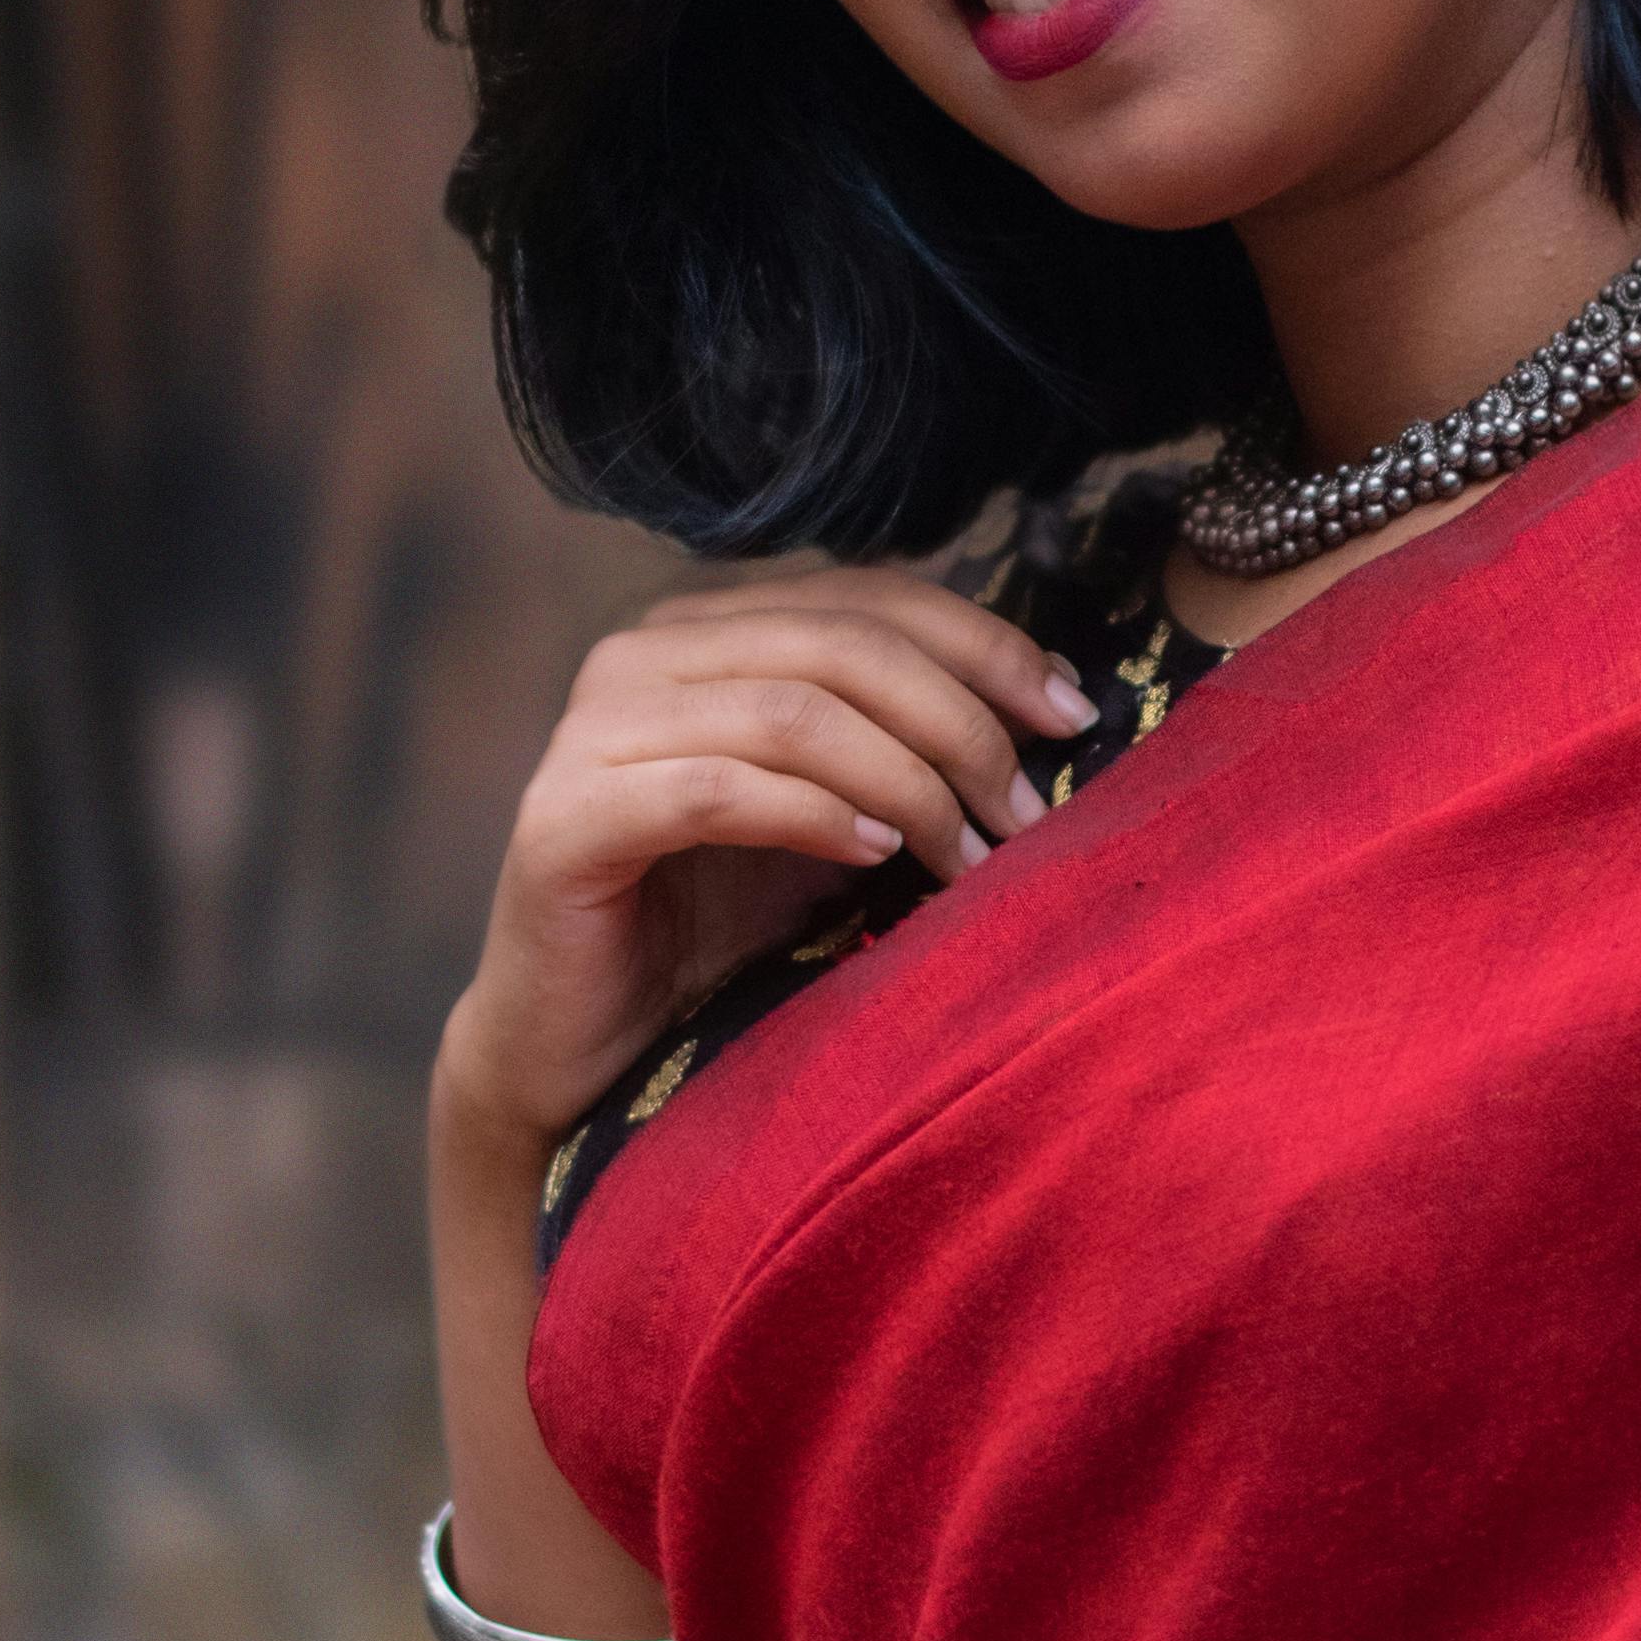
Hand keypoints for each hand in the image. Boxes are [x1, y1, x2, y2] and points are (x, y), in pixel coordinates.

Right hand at [435, 570, 1099, 1158]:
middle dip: (959, 723)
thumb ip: (908, 745)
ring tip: (968, 855)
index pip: (868, 596)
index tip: (1076, 713)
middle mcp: (643, 652)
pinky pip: (715, 790)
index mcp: (712, 627)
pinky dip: (814, 816)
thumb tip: (1058, 707)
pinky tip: (876, 856)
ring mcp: (593, 728)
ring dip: (906, 781)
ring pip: (790, 711)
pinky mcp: (564, 817)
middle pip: (841, 645)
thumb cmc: (720, 926)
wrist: (589, 1044)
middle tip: (1028, 811)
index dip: (983, 643)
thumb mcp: (839, 813)